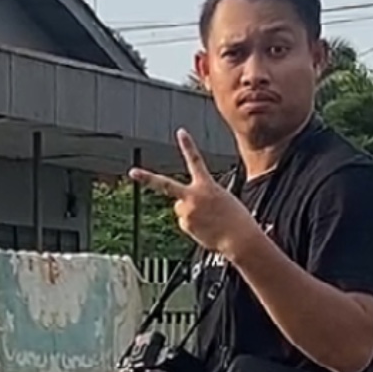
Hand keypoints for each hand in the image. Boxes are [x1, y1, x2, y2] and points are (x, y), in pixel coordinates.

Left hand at [129, 130, 257, 259]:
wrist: (239, 239)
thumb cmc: (236, 219)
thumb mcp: (222, 199)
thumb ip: (201, 197)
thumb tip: (183, 207)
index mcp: (207, 185)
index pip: (195, 161)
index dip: (188, 145)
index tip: (180, 132)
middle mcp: (193, 196)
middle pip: (165, 185)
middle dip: (147, 178)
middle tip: (133, 172)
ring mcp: (187, 211)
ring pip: (181, 209)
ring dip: (191, 213)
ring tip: (210, 220)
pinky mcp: (185, 225)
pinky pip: (186, 222)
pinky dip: (194, 225)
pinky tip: (207, 229)